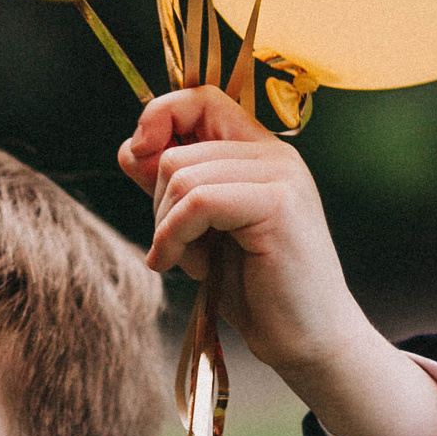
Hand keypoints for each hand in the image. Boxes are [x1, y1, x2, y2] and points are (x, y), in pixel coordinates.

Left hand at [120, 88, 436, 435]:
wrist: (307, 337)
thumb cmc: (255, 288)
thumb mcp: (201, 230)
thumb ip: (172, 187)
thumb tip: (130, 149)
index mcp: (259, 152)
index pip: (200, 98)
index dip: (159, 117)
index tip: (136, 158)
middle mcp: (274, 155)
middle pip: (177, 148)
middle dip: (156, 201)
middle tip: (173, 244)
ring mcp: (279, 176)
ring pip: (182, 175)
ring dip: (164, 226)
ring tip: (184, 259)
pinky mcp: (277, 205)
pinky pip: (198, 201)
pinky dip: (174, 236)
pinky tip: (180, 265)